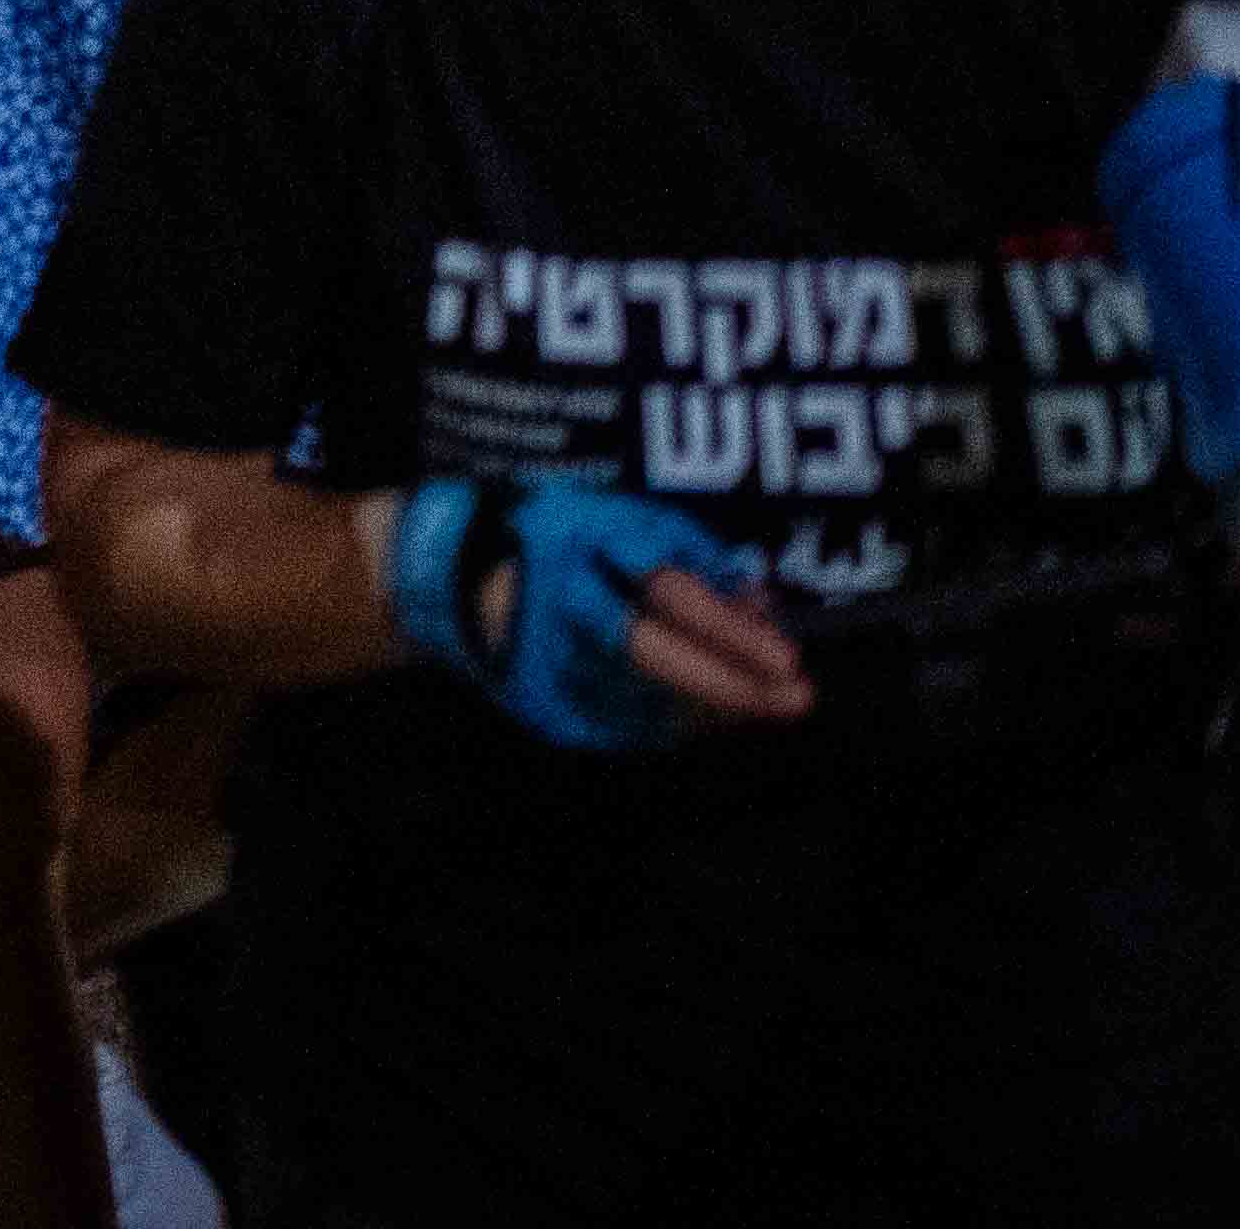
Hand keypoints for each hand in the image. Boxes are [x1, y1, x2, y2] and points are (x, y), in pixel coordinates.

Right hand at [382, 474, 811, 746]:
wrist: (443, 569)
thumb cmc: (555, 532)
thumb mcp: (619, 518)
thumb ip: (687, 552)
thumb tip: (761, 598)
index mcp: (579, 535)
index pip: (664, 585)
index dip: (727, 624)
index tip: (790, 657)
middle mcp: (556, 593)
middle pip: (647, 649)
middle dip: (727, 683)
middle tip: (796, 700)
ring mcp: (538, 649)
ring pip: (636, 694)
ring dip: (707, 705)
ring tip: (759, 704)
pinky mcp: (530, 694)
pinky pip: (614, 722)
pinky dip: (663, 721)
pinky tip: (693, 714)